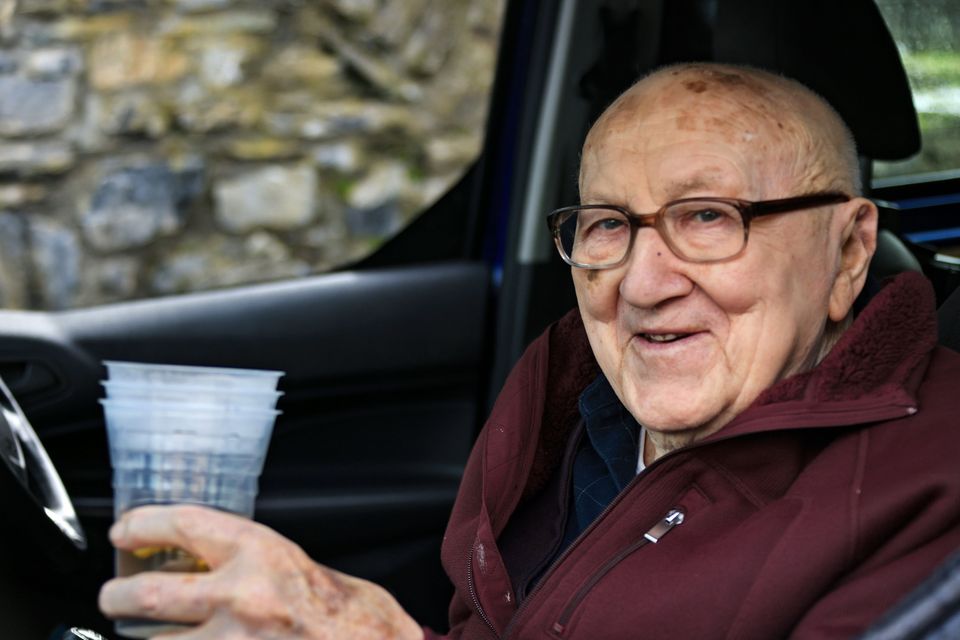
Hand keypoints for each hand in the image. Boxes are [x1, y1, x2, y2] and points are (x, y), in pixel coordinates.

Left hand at [98, 505, 422, 638]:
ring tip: (157, 632)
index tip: (126, 530)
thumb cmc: (349, 612)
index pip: (183, 525)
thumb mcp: (298, 565)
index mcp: (262, 555)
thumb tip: (198, 559)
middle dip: (119, 596)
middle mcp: (241, 598)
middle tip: (114, 596)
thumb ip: (248, 562)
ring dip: (151, 639)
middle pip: (149, 594)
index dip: (142, 525)